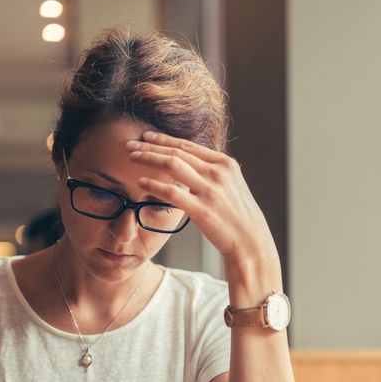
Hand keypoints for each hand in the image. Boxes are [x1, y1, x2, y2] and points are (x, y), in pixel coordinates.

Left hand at [127, 131, 278, 267]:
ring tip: (130, 157)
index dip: (164, 139)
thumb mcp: (231, 187)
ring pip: (172, 164)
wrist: (251, 244)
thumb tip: (191, 164)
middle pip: (177, 152)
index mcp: (226, 164)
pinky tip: (140, 182)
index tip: (147, 137)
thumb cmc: (238, 218)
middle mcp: (218, 173)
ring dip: (148, 158)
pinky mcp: (202, 209)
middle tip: (129, 144)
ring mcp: (210, 190)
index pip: (188, 146)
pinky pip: (171, 192)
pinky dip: (153, 184)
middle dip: (150, 146)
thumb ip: (213, 173)